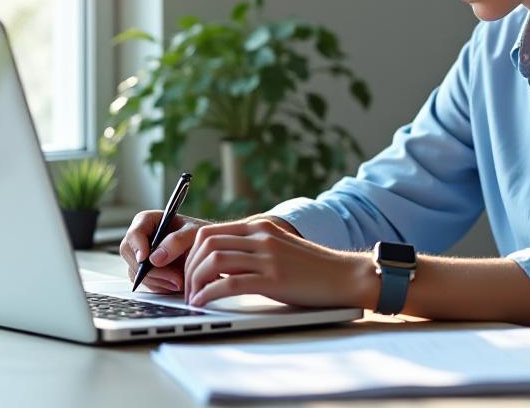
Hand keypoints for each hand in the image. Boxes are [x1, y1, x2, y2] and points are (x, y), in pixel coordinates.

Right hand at [119, 210, 210, 293]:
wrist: (207, 251)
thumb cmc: (200, 235)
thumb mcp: (194, 233)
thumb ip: (177, 241)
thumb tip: (154, 259)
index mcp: (148, 221)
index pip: (134, 233)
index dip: (137, 246)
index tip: (145, 259)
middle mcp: (141, 238)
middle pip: (131, 256)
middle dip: (151, 270)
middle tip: (174, 279)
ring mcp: (141, 257)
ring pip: (136, 273)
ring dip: (158, 281)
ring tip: (180, 282)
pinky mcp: (146, 272)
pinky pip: (145, 283)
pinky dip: (160, 286)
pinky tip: (175, 284)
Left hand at [183, 218, 372, 308]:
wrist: (345, 275)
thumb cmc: (312, 268)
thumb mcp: (278, 248)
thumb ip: (253, 249)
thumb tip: (220, 264)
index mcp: (260, 226)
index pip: (210, 232)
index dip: (189, 253)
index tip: (185, 272)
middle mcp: (261, 236)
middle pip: (206, 244)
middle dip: (188, 268)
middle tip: (186, 288)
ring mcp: (268, 256)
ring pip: (213, 261)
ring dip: (195, 282)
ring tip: (194, 298)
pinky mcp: (273, 278)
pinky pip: (229, 284)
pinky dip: (209, 294)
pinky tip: (204, 303)